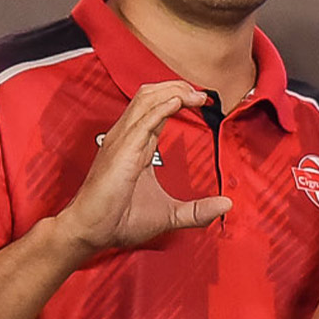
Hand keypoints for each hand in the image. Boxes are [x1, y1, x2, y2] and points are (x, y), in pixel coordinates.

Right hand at [51, 81, 232, 257]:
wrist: (92, 231)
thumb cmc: (120, 220)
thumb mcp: (169, 215)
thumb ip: (198, 210)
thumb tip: (226, 205)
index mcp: (136, 146)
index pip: (156, 110)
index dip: (178, 99)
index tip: (202, 100)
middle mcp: (127, 138)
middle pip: (149, 96)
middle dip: (177, 87)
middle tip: (202, 93)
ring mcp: (121, 142)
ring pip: (145, 102)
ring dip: (173, 92)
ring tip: (195, 94)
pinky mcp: (121, 152)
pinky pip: (142, 122)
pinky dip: (160, 108)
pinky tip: (178, 102)